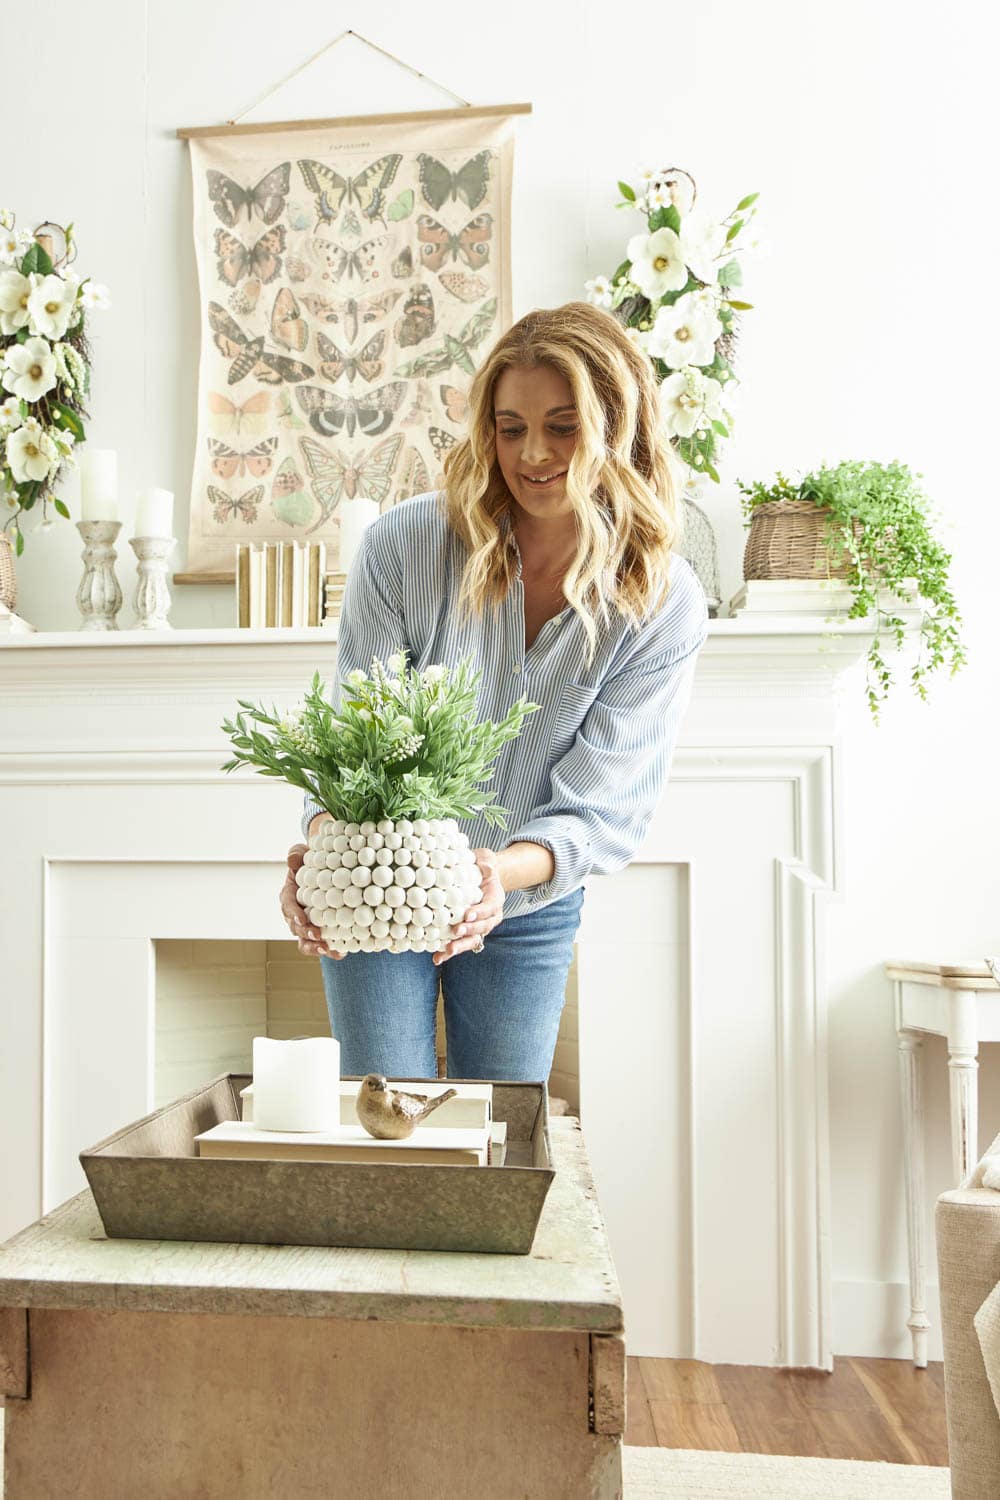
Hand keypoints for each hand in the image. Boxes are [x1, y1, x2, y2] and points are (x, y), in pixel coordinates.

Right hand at [280, 842, 343, 959]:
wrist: (327, 871)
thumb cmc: (312, 861)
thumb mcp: (302, 853)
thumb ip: (295, 854)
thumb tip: (292, 859)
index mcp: (289, 895)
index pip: (287, 905)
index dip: (293, 914)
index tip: (302, 919)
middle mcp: (296, 914)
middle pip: (296, 928)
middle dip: (306, 934)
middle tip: (318, 936)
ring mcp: (308, 925)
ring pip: (305, 941)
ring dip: (315, 947)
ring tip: (327, 949)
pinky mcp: (321, 932)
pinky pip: (322, 944)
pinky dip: (330, 950)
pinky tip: (341, 952)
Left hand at [433, 847, 504, 965]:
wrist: (481, 879)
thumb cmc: (481, 867)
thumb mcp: (486, 859)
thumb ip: (487, 862)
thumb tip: (486, 866)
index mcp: (495, 899)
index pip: (490, 907)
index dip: (480, 912)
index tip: (468, 914)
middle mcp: (490, 917)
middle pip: (482, 927)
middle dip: (469, 931)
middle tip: (456, 931)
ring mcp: (479, 927)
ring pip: (472, 940)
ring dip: (460, 946)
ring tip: (447, 951)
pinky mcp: (466, 933)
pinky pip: (459, 944)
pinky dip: (448, 952)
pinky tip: (437, 958)